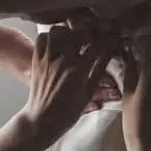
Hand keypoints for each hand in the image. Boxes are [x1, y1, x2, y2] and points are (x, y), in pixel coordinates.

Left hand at [19, 26, 115, 143]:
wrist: (43, 119)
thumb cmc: (69, 111)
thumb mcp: (89, 91)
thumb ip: (99, 69)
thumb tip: (110, 52)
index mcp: (79, 69)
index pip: (98, 45)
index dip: (108, 38)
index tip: (113, 37)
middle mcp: (63, 60)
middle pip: (78, 32)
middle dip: (89, 31)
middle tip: (94, 36)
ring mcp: (48, 58)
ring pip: (58, 31)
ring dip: (68, 31)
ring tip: (74, 39)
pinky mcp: (37, 59)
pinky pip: (43, 39)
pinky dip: (51, 37)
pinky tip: (58, 44)